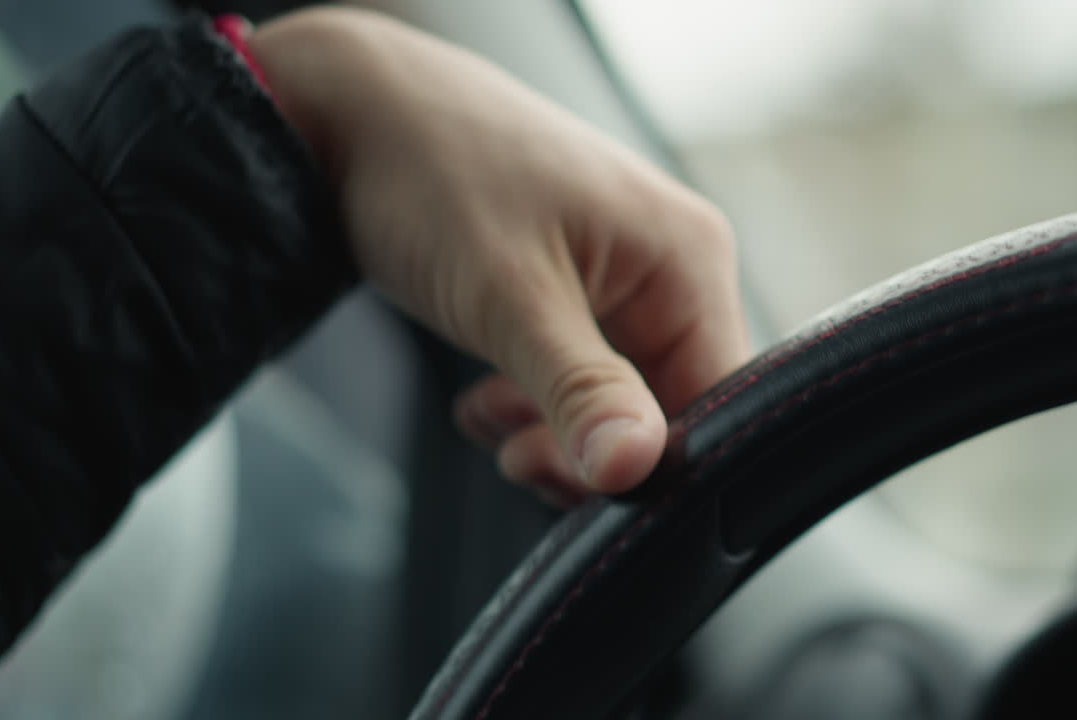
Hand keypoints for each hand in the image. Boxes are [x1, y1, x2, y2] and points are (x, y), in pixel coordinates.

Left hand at [249, 8, 749, 501]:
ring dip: (553, 429)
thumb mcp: (510, 298)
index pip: (718, 396)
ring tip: (490, 417)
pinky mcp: (580, 289)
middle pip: (668, 405)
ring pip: (618, 399)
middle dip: (592, 449)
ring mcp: (625, 276)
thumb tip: (635, 469)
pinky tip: (486, 398)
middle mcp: (671, 265)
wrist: (358, 117)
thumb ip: (581, 391)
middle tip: (521, 460)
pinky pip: (581, 373)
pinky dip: (534, 401)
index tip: (588, 490)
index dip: (659, 461)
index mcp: (687, 256)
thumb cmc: (436, 175)